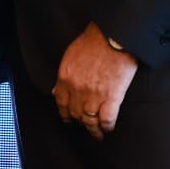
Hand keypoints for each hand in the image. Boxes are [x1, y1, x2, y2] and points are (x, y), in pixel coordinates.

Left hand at [52, 21, 137, 140]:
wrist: (114, 34)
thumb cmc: (94, 40)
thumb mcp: (71, 54)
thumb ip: (64, 75)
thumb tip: (55, 91)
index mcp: (65, 77)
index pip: (61, 103)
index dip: (65, 114)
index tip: (69, 119)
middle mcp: (77, 89)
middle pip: (75, 114)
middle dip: (79, 122)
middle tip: (85, 125)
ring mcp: (95, 94)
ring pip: (90, 121)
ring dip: (93, 130)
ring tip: (97, 134)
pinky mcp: (113, 96)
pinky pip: (107, 119)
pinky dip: (107, 126)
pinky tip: (108, 128)